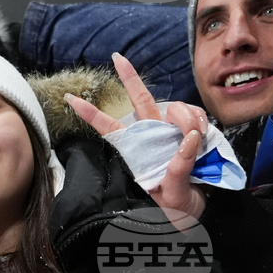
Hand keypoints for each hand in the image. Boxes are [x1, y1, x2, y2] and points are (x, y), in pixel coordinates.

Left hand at [65, 52, 208, 221]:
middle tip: (118, 58)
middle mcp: (153, 138)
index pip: (110, 129)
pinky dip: (200, 121)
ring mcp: (174, 133)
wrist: (199, 215)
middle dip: (129, 77)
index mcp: (137, 152)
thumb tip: (188, 138)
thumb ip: (178, 170)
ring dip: (183, 116)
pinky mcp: (194, 133)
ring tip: (193, 137)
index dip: (91, 114)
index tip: (70, 98)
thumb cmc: (177, 209)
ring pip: (174, 108)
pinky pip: (196, 116)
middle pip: (140, 100)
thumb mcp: (171, 197)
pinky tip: (201, 135)